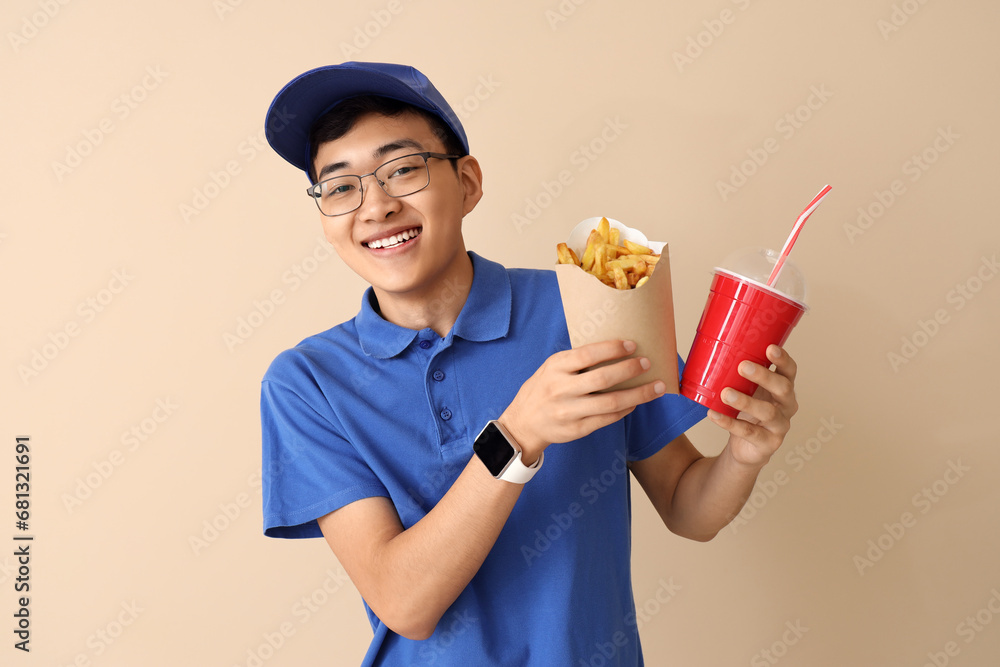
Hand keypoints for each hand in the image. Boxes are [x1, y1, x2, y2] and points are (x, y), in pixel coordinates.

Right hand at [500, 340, 665, 461]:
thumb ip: (576, 361)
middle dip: (630, 370)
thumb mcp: (551, 368)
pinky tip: (636, 403)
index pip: (587, 354)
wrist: (522, 424)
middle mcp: (561, 389)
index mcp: (555, 368)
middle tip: (647, 363)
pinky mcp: (576, 429)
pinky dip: (625, 410)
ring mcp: (569, 411)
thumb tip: (615, 348)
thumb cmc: (542, 389)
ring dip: (638, 395)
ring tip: (656, 387)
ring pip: (610, 403)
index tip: (632, 345)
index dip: (612, 348)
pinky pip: (607, 419)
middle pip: (603, 379)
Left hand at [708, 344, 797, 467]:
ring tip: (726, 394)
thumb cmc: (748, 412)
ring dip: (746, 401)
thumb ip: (739, 375)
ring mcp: (780, 426)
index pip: (789, 371)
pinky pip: (749, 432)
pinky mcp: (769, 443)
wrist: (745, 447)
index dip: (783, 360)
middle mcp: (787, 406)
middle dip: (764, 376)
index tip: (770, 348)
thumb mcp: (747, 391)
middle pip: (783, 388)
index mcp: (783, 388)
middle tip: (743, 367)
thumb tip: (713, 352)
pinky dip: (729, 423)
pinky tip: (714, 415)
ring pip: (768, 412)